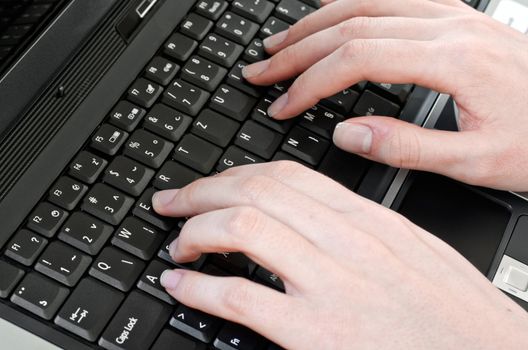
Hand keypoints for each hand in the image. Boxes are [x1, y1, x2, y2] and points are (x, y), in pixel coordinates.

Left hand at [153, 162, 527, 348]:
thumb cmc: (454, 314)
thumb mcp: (412, 251)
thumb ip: (361, 226)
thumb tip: (312, 213)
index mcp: (368, 221)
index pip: (285, 175)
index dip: (234, 174)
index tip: (210, 184)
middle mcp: (346, 242)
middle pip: (256, 191)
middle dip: (201, 192)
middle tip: (174, 204)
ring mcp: (330, 285)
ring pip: (242, 228)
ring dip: (195, 233)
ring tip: (178, 245)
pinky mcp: (315, 333)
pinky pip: (241, 298)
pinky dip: (200, 289)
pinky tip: (182, 287)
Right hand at [242, 0, 527, 190]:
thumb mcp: (476, 162)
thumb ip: (407, 148)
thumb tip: (347, 132)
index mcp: (453, 61)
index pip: (357, 59)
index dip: (310, 83)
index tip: (282, 105)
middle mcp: (450, 27)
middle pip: (351, 24)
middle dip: (297, 50)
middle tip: (261, 71)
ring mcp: (453, 15)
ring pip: (366, 2)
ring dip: (314, 23)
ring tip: (279, 43)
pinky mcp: (456, 17)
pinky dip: (350, 4)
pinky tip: (329, 15)